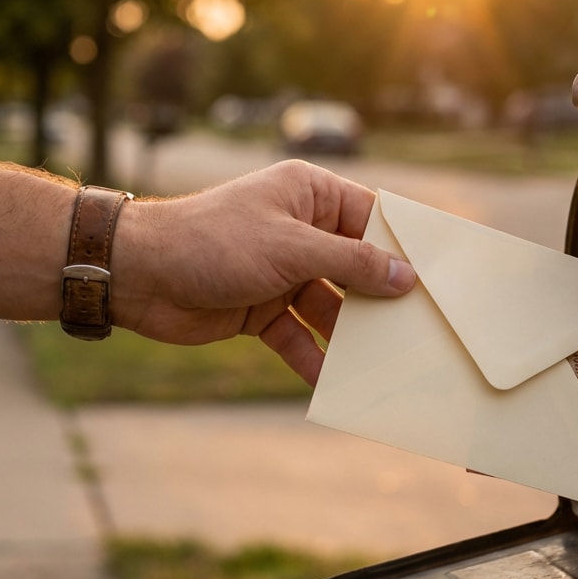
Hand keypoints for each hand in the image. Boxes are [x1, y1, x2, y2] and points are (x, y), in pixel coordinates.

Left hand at [112, 159, 415, 383]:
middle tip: (421, 328)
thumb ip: (351, 264)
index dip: (404, 248)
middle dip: (382, 299)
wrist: (138, 274)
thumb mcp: (291, 248)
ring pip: (332, 307)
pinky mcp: (262, 308)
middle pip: (356, 267)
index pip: (372, 218)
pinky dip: (313, 358)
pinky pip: (299, 335)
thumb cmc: (213, 241)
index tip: (440, 278)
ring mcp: (282, 271)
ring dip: (352, 335)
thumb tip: (405, 277)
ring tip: (385, 363)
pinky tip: (333, 383)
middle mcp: (301, 230)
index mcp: (310, 195)